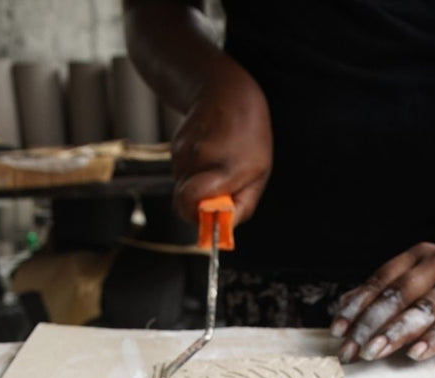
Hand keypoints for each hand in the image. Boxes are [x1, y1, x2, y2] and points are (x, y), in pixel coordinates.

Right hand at [171, 61, 271, 226]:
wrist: (226, 90)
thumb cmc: (250, 135)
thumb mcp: (260, 173)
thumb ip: (242, 205)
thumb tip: (224, 231)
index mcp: (225, 168)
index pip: (192, 203)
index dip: (198, 218)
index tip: (211, 218)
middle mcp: (199, 160)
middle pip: (185, 203)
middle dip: (199, 206)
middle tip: (220, 193)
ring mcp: (183, 153)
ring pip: (182, 189)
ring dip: (198, 187)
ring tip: (217, 165)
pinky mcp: (174, 148)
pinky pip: (180, 174)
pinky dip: (193, 173)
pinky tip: (207, 154)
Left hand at [330, 243, 434, 362]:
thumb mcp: (422, 292)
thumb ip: (388, 297)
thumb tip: (343, 310)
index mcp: (420, 256)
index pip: (381, 281)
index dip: (357, 306)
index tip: (336, 331)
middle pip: (398, 295)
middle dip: (370, 324)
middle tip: (350, 350)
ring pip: (423, 308)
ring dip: (395, 333)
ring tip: (373, 353)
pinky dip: (433, 338)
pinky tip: (415, 354)